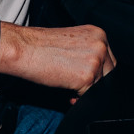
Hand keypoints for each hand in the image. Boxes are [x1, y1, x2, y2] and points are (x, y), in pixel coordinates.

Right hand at [0, 23, 115, 95]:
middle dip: (95, 84)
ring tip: (70, 91)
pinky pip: (90, 96)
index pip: (109, 60)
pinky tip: (68, 94)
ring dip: (86, 92)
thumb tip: (95, 73)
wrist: (23, 49)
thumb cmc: (40, 46)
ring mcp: (95, 61)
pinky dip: (80, 99)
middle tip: (78, 89)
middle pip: (109, 74)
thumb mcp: (72, 42)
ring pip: (101, 86)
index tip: (88, 81)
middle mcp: (100, 45)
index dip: (99, 74)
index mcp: (98, 34)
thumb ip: (87, 53)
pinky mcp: (87, 77)